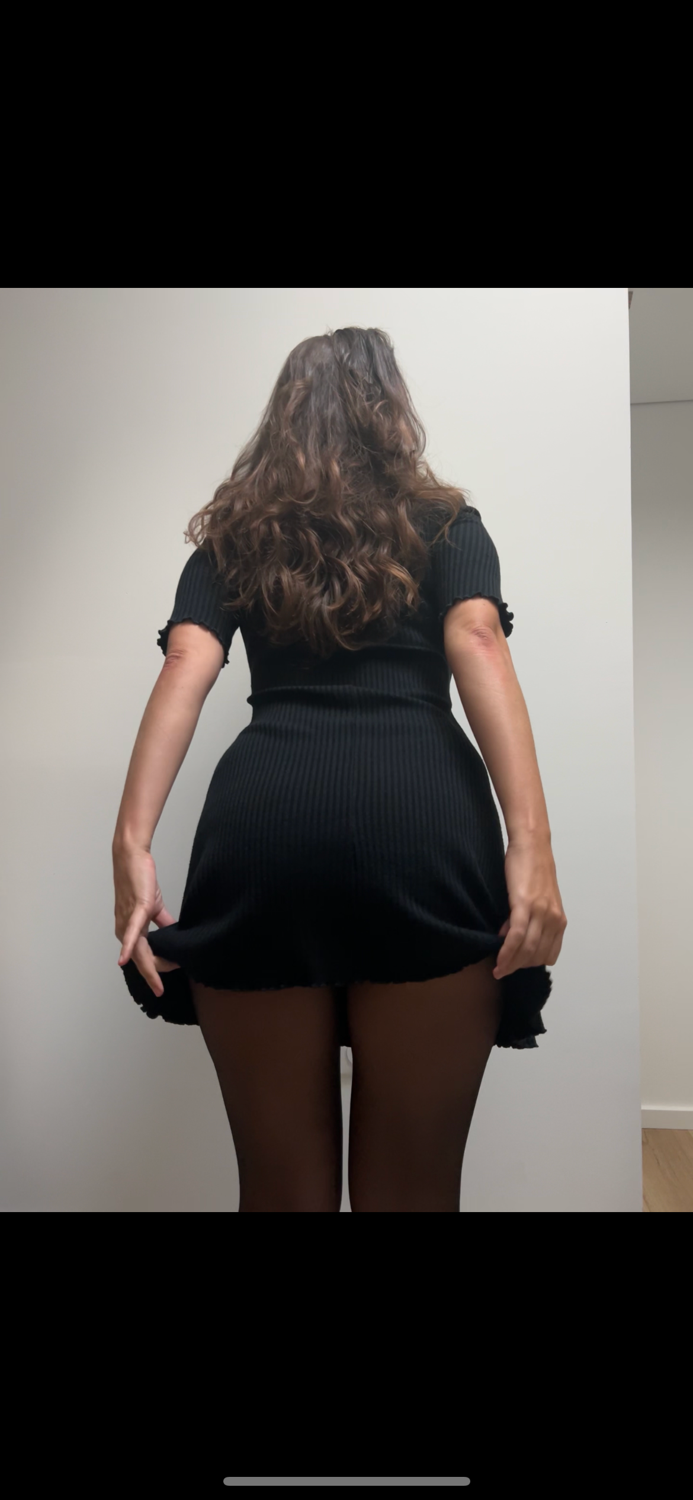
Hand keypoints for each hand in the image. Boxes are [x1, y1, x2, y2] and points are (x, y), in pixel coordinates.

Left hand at [113, 841, 180, 998]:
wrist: (132, 857)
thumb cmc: (141, 878)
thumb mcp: (154, 904)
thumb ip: (164, 921)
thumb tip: (175, 932)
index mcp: (130, 929)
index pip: (144, 955)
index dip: (157, 966)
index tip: (172, 971)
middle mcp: (124, 929)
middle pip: (140, 959)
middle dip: (151, 976)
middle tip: (160, 991)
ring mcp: (129, 920)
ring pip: (140, 951)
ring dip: (148, 968)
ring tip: (157, 983)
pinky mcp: (136, 909)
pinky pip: (135, 932)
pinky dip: (130, 947)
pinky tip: (125, 961)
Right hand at [493, 834, 566, 978]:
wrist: (531, 845)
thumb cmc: (532, 869)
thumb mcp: (536, 900)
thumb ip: (530, 920)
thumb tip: (511, 936)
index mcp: (559, 920)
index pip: (548, 955)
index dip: (531, 964)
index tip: (515, 964)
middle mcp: (554, 919)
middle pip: (537, 956)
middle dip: (519, 967)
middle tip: (502, 969)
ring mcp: (541, 912)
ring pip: (527, 950)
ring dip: (511, 963)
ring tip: (498, 968)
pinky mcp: (525, 905)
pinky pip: (517, 936)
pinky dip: (507, 952)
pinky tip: (499, 960)